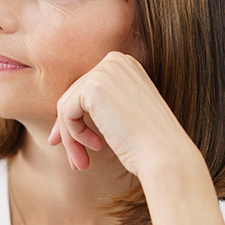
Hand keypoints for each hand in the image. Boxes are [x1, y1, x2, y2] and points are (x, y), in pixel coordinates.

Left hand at [47, 51, 197, 177]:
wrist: (164, 154)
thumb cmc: (148, 143)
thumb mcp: (122, 115)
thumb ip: (98, 106)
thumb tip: (60, 115)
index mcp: (125, 65)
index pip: (86, 90)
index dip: (75, 120)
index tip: (75, 147)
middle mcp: (115, 61)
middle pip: (74, 97)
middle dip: (70, 132)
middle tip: (76, 163)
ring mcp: (104, 71)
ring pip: (66, 106)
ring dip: (71, 139)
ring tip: (81, 163)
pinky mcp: (93, 87)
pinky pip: (66, 113)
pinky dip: (73, 135)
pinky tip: (96, 147)